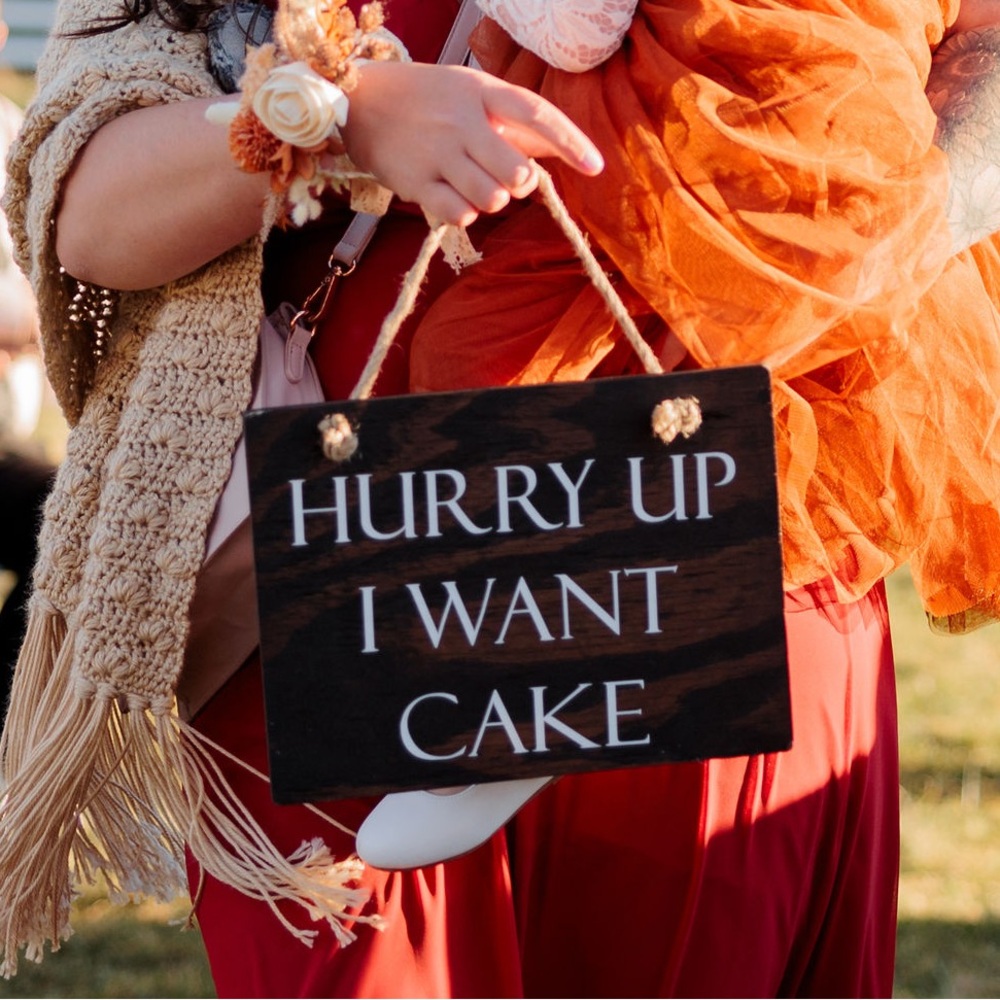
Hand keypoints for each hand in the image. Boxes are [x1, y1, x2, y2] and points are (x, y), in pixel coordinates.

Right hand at [343, 61, 603, 226]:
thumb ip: (513, 123)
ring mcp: (438, 153)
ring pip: (493, 199)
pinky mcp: (417, 183)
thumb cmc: (428, 100)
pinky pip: (462, 215)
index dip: (570, 142)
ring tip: (471, 183)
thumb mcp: (471, 93)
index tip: (596, 167)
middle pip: (518, 173)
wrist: (360, 102)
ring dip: (491, 199)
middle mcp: (462, 120)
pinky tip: (450, 195)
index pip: (536, 115)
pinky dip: (465, 214)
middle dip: (520, 184)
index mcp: (482, 90)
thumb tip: (559, 149)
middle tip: (504, 177)